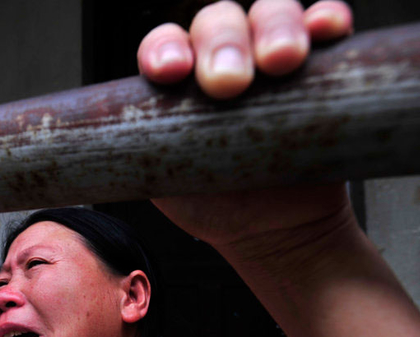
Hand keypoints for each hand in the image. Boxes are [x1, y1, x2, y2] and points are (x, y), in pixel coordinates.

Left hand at [141, 1, 354, 255]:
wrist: (273, 231)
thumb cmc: (213, 203)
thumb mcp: (166, 186)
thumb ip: (138, 160)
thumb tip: (91, 161)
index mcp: (179, 81)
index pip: (165, 46)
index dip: (164, 50)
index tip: (170, 74)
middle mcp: (222, 59)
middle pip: (217, 21)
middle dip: (222, 44)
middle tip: (229, 84)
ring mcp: (271, 58)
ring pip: (270, 13)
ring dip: (275, 27)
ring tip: (282, 61)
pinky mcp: (320, 66)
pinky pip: (324, 27)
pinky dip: (327, 20)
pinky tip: (328, 30)